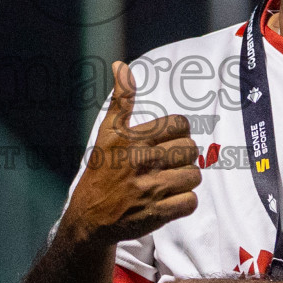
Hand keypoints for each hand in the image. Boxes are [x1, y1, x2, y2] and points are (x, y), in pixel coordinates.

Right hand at [58, 62, 201, 246]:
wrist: (88, 217)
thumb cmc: (101, 171)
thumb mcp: (107, 133)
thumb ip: (121, 101)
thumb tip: (122, 65)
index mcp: (132, 140)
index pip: (180, 124)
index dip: (180, 132)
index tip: (169, 142)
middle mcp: (141, 162)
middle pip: (191, 149)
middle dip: (184, 157)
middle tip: (170, 163)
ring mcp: (149, 189)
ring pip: (194, 176)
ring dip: (186, 180)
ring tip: (170, 182)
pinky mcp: (156, 214)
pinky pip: (190, 202)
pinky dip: (185, 202)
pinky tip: (171, 200)